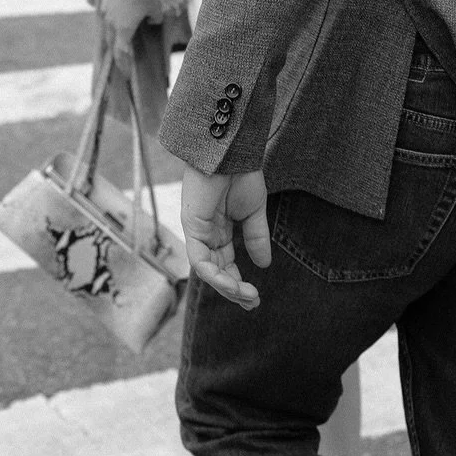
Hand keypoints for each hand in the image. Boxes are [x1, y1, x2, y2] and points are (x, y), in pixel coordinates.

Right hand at [99, 0, 153, 70]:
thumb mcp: (156, 6)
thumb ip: (154, 17)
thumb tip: (152, 20)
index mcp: (123, 28)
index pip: (120, 52)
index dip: (123, 64)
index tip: (126, 74)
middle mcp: (111, 20)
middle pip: (111, 41)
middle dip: (117, 50)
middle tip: (124, 57)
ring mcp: (105, 8)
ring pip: (107, 26)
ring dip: (113, 33)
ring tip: (121, 36)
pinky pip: (107, 12)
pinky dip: (112, 18)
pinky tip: (119, 14)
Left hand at [179, 168, 270, 309]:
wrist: (232, 152)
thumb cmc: (242, 175)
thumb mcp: (254, 212)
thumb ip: (256, 237)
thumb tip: (264, 265)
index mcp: (220, 231)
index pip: (226, 265)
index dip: (239, 283)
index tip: (255, 298)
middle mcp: (206, 235)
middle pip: (216, 272)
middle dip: (234, 291)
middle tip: (253, 303)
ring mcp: (197, 232)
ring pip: (207, 271)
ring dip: (227, 286)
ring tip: (246, 296)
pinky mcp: (191, 227)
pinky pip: (199, 259)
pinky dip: (214, 274)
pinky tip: (232, 282)